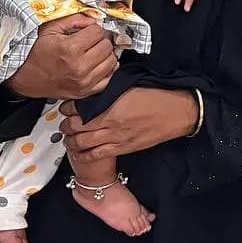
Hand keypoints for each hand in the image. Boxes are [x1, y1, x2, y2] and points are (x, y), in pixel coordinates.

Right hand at [5, 15, 116, 100]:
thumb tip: (93, 19)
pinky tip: (98, 65)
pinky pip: (108, 79)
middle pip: (107, 46)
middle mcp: (80, 67)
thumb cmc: (36, 52)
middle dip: (101, 40)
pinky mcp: (85, 92)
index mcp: (71, 49)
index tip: (89, 31)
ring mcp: (84, 81)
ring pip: (112, 61)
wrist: (25, 77)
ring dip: (106, 54)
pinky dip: (106, 70)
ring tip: (94, 52)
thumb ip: (74, 20)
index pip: (98, 32)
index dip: (94, 29)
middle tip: (92, 40)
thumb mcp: (50, 29)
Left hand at [59, 87, 198, 163]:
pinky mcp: (123, 148)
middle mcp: (110, 121)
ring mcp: (116, 137)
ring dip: (71, 142)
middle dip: (65, 126)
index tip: (65, 108)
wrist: (177, 112)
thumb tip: (96, 91)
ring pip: (82, 143)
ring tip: (69, 139)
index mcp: (112, 104)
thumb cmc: (157, 96)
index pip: (79, 108)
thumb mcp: (131, 87)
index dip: (67, 109)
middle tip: (64, 124)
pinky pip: (96, 155)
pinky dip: (83, 155)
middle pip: (77, 127)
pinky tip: (79, 153)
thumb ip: (111, 91)